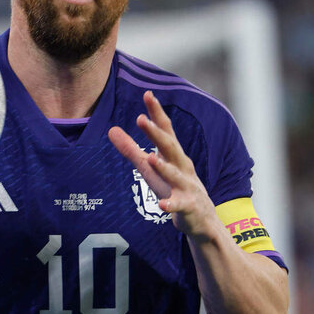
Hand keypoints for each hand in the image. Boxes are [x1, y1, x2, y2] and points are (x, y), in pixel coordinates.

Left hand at [108, 91, 218, 237]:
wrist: (202, 219)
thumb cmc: (174, 187)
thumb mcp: (150, 168)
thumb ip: (132, 150)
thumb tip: (111, 129)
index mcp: (173, 155)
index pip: (165, 130)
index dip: (156, 113)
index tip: (147, 94)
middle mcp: (182, 167)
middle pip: (169, 147)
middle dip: (156, 134)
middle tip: (140, 119)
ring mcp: (186, 186)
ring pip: (175, 175)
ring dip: (163, 167)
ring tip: (151, 158)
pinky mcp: (187, 206)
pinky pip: (178, 205)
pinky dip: (170, 205)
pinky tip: (161, 206)